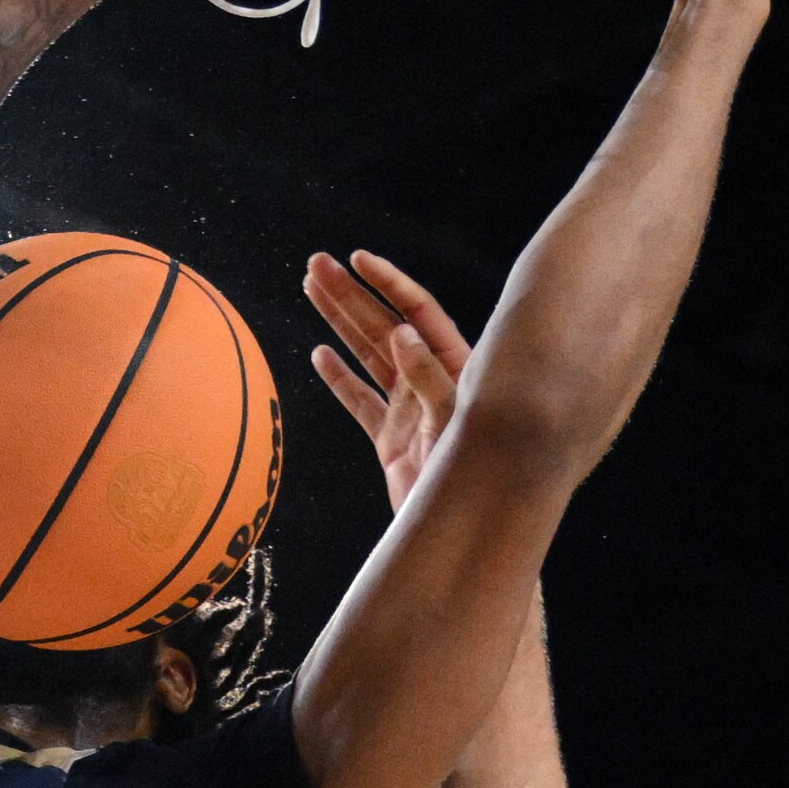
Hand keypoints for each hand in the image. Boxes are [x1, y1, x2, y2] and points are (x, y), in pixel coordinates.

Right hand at [302, 251, 471, 512]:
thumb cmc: (478, 474)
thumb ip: (430, 378)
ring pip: (366, 355)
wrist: (466, 527)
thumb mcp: (456, 419)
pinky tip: (320, 353)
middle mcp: (430, 380)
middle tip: (316, 265)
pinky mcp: (391, 439)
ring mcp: (408, 409)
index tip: (357, 260)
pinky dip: (339, 379)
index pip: (418, 310)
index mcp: (454, 366)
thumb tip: (401, 334)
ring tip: (311, 289)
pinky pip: (360, 402)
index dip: (388, 283)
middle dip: (350, 294)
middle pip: (383, 324)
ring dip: (339, 322)